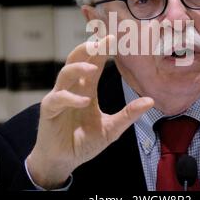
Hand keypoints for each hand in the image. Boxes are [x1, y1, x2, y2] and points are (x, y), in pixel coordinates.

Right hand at [26, 35, 153, 188]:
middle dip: (89, 48)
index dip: (103, 49)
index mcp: (87, 88)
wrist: (63, 161)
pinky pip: (58, 99)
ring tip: (94, 67)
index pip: (94, 62)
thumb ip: (128, 114)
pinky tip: (85, 102)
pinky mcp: (49, 110)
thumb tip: (150, 101)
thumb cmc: (84, 142)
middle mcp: (73, 88)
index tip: (115, 37)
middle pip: (77, 59)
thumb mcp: (112, 129)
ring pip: (65, 73)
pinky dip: (71, 98)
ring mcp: (59, 97)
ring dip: (79, 67)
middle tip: (104, 40)